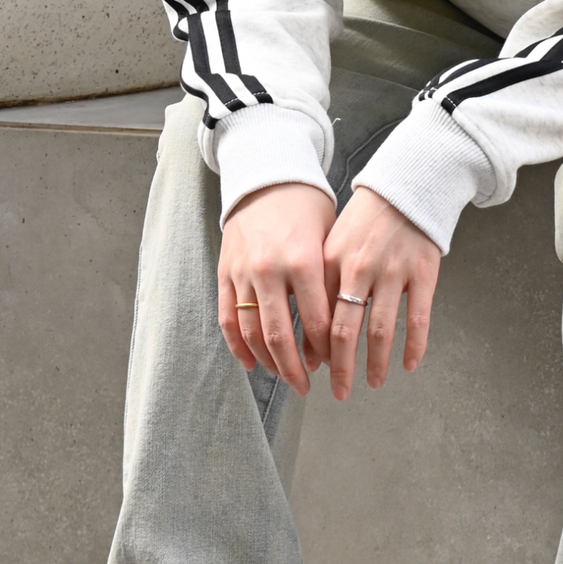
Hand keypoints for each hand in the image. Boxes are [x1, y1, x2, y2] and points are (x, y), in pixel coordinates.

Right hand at [219, 181, 335, 393]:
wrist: (267, 176)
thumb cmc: (306, 207)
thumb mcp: (329, 238)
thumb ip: (330, 282)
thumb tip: (338, 329)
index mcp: (302, 260)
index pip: (315, 321)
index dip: (325, 349)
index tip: (333, 364)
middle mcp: (269, 270)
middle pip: (279, 336)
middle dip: (295, 368)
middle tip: (308, 386)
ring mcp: (242, 273)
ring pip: (252, 332)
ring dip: (268, 362)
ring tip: (285, 376)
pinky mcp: (224, 273)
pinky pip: (227, 319)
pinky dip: (238, 346)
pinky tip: (252, 363)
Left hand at [323, 186, 440, 399]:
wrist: (407, 186)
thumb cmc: (365, 220)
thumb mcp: (333, 244)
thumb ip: (321, 285)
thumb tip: (311, 335)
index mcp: (332, 261)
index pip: (318, 317)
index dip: (316, 350)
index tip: (314, 370)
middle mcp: (360, 268)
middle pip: (346, 331)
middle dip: (341, 368)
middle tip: (340, 392)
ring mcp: (394, 272)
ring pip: (382, 331)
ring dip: (376, 363)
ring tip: (373, 382)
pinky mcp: (424, 273)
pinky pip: (419, 318)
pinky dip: (415, 346)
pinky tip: (411, 365)